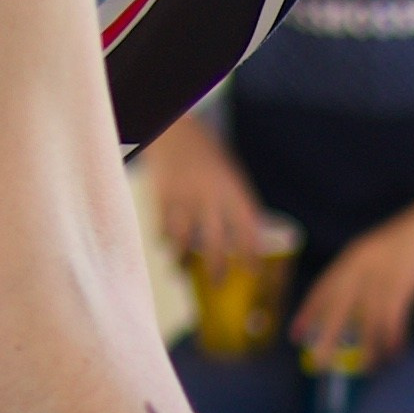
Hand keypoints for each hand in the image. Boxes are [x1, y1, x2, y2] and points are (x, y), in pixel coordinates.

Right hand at [144, 112, 266, 264]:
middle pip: (215, 245)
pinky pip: (162, 229)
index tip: (253, 273)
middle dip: (216, 269)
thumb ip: (237, 206)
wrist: (173, 128)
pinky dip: (164, 242)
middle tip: (217, 283)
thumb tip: (246, 246)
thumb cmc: (207, 157)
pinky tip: (166, 246)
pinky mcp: (160, 197)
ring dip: (181, 261)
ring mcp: (183, 198)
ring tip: (181, 271)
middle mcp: (209, 197)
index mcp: (233, 190)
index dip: (251, 255)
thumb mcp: (232, 176)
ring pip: (183, 242)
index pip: (247, 230)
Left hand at [292, 190, 413, 367]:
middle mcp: (362, 262)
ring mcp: (382, 270)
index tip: (297, 336)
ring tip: (367, 367)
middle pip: (338, 305)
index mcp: (355, 256)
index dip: (309, 313)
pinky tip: (394, 351)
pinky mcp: (404, 277)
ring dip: (367, 344)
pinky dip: (393, 334)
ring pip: (367, 315)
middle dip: (328, 335)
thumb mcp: (388, 257)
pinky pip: (393, 313)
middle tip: (318, 363)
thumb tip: (364, 311)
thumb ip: (374, 279)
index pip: (324, 287)